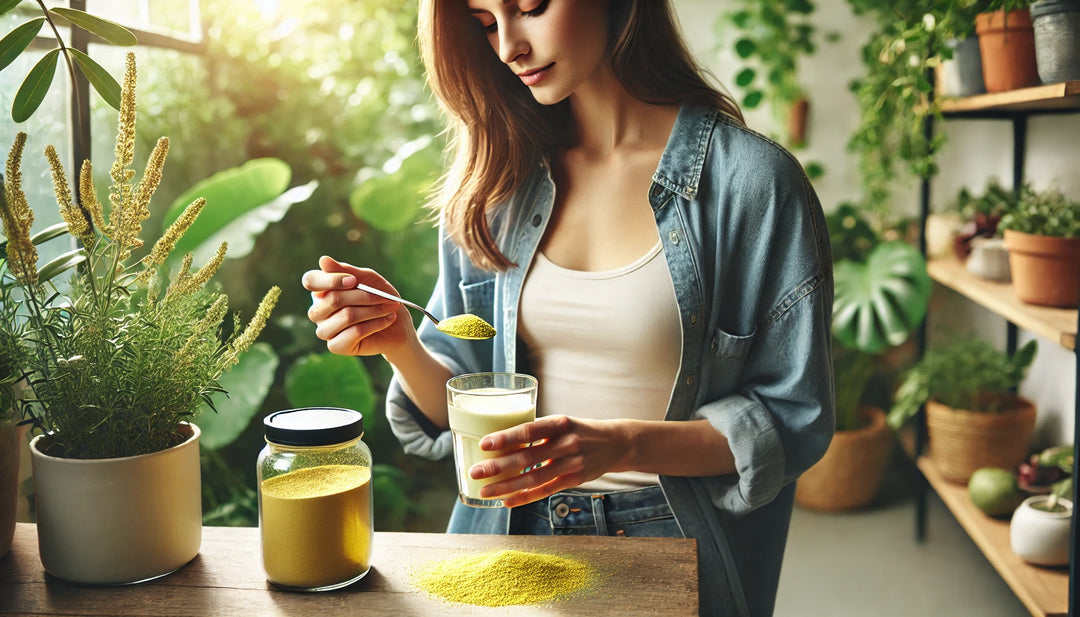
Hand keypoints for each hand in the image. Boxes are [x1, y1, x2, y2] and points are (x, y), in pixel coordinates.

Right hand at [302, 255, 412, 356]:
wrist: (397, 326)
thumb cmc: (380, 298)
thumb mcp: (367, 279)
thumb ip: (346, 271)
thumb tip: (323, 260)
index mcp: (321, 291)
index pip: (310, 280)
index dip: (331, 280)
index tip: (354, 280)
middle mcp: (318, 311)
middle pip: (333, 299)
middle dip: (363, 296)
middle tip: (385, 297)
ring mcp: (324, 330)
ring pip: (346, 316)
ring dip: (373, 310)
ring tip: (390, 308)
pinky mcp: (335, 346)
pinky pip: (354, 332)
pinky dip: (375, 324)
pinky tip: (388, 319)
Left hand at [469, 415, 630, 507]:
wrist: (615, 443)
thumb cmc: (579, 431)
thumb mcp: (561, 422)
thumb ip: (537, 431)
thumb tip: (500, 440)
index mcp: (559, 423)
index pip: (529, 430)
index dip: (506, 437)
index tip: (484, 443)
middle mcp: (566, 443)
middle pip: (527, 457)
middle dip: (498, 466)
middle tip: (475, 472)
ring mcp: (572, 464)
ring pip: (534, 478)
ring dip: (507, 486)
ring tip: (485, 491)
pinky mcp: (575, 480)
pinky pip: (546, 491)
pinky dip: (525, 497)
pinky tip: (507, 501)